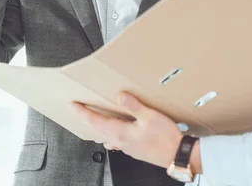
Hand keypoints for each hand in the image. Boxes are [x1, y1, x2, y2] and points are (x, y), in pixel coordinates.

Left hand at [72, 92, 200, 171]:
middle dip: (87, 119)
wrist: (177, 156)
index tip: (73, 105)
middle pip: (97, 130)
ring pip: (105, 136)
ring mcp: (126, 147)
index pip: (95, 121)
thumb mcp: (150, 117)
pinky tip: (114, 132)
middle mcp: (120, 141)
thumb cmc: (166, 138)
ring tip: (93, 119)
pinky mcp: (134, 149)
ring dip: (97, 127)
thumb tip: (120, 96)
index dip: (83, 112)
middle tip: (79, 110)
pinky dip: (109, 133)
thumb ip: (133, 106)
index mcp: (120, 133)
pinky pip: (115, 141)